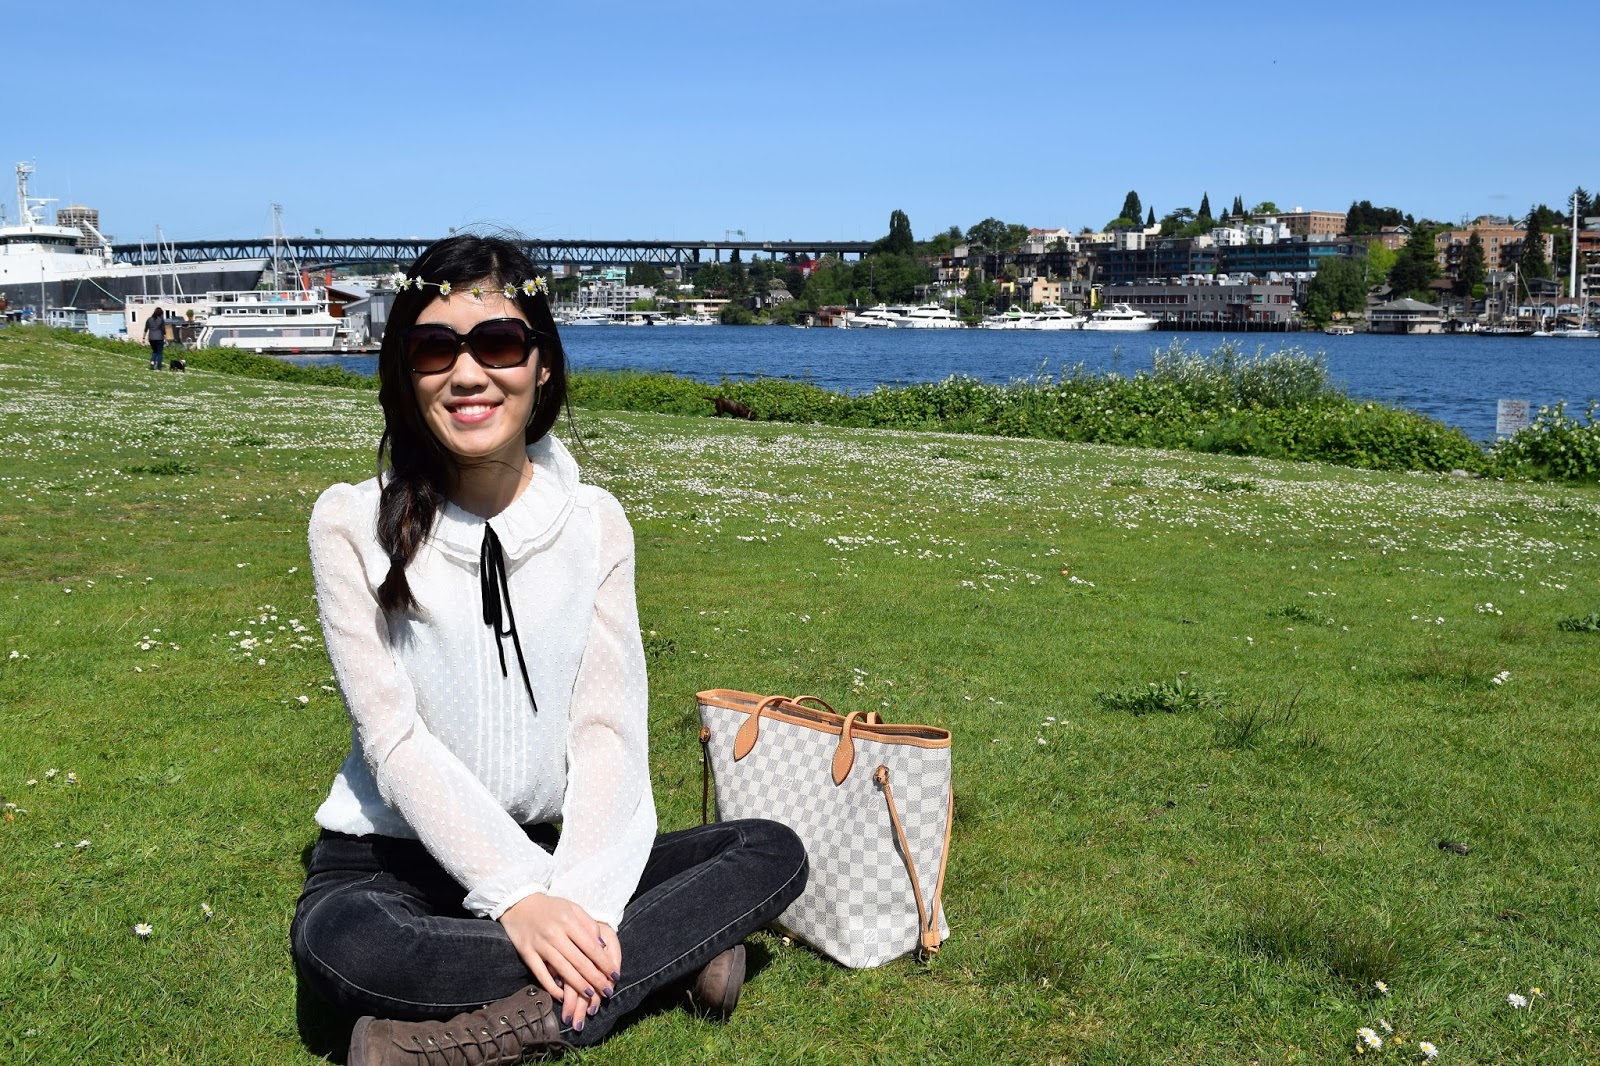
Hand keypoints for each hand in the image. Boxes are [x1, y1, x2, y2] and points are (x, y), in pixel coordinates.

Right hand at [499, 894, 621, 1028]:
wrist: (518, 903)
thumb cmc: (550, 907)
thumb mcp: (572, 908)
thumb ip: (589, 924)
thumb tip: (602, 946)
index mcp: (568, 920)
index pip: (590, 946)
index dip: (604, 962)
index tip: (614, 974)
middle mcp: (554, 933)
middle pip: (578, 960)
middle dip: (595, 978)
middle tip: (607, 991)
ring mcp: (539, 944)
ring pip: (562, 969)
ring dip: (578, 985)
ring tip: (591, 995)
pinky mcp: (526, 953)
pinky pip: (540, 974)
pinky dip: (552, 987)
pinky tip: (562, 996)